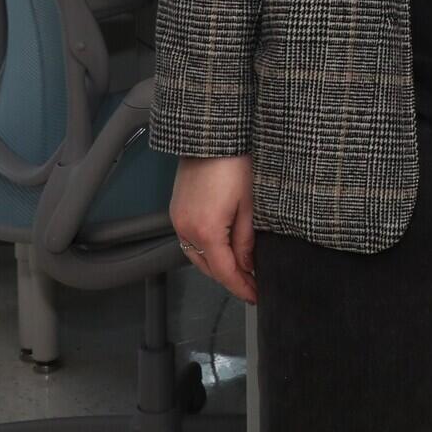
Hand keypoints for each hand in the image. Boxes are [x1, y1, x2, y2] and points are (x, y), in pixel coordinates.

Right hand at [170, 155, 256, 301]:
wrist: (210, 136)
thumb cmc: (232, 162)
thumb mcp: (249, 204)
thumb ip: (246, 240)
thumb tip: (247, 264)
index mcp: (207, 231)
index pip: (226, 272)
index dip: (242, 287)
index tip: (254, 295)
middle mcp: (186, 229)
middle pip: (209, 269)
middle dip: (231, 279)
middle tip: (251, 284)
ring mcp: (178, 220)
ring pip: (197, 257)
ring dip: (217, 267)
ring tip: (239, 269)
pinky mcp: (177, 211)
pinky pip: (189, 242)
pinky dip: (205, 251)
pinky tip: (220, 249)